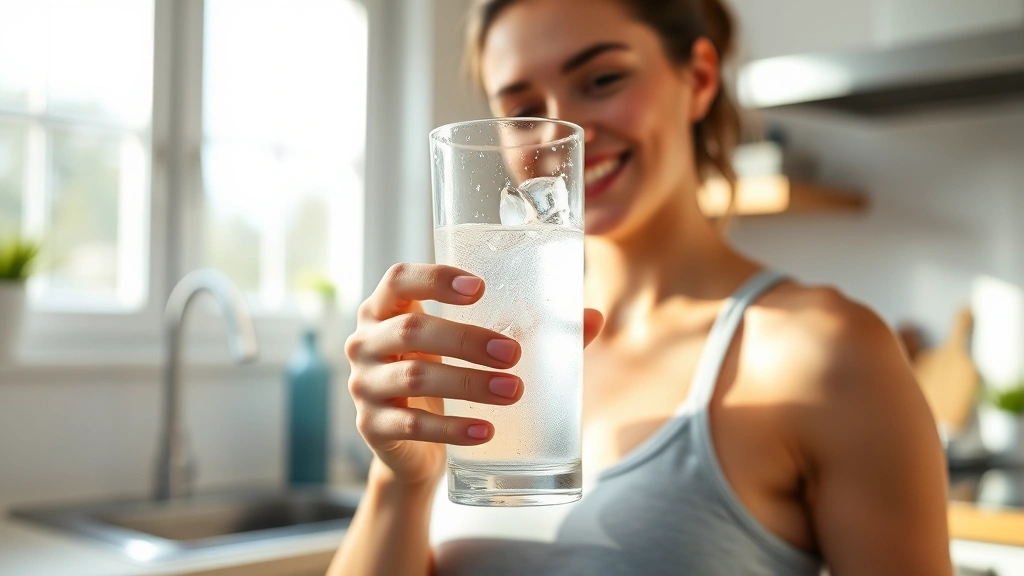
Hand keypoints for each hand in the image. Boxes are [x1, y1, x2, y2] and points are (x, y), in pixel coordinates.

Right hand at [345, 263, 603, 487]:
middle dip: (467, 339)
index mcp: (387, 309)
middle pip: (411, 329)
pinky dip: (452, 429)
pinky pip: (411, 425)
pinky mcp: (372, 427)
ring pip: (413, 377)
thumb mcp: (473, 351)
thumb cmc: (447, 380)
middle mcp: (366, 341)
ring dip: (468, 383)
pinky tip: (486, 430)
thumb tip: (591, 317)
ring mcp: (364, 385)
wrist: (412, 449)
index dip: (434, 279)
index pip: (399, 278)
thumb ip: (530, 331)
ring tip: (514, 391)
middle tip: (513, 354)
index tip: (480, 288)